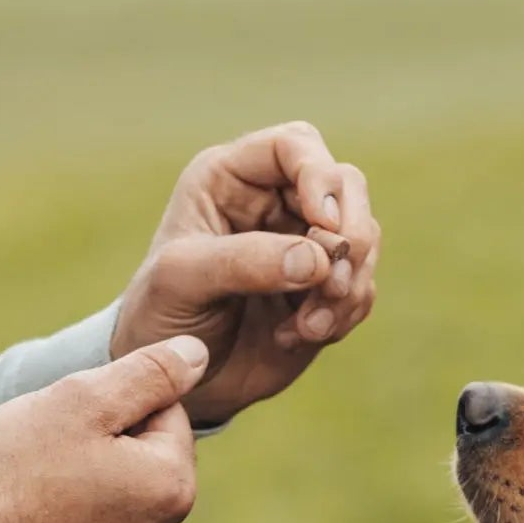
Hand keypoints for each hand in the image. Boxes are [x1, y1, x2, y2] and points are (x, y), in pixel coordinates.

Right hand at [0, 336, 207, 522]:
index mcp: (172, 488)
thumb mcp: (84, 400)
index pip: (164, 413)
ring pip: (113, 503)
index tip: (72, 420)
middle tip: (48, 449)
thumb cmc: (14, 468)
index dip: (114, 403)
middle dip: (104, 445)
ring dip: (85, 487)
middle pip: (142, 461)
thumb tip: (198, 355)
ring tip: (33, 487)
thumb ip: (151, 373)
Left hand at [111, 122, 381, 427]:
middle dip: (350, 234)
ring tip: (308, 327)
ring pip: (363, 236)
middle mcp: (274, 200)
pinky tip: (301, 336)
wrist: (176, 378)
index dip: (318, 175)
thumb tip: (318, 258)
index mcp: (231, 178)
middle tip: (331, 283)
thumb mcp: (180, 281)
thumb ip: (243, 262)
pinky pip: (362, 285)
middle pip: (345, 184)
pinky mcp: (324, 286)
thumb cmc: (160, 316)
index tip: (322, 224)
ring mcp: (304, 243)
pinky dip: (344, 312)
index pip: (294, 144)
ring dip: (348, 284)